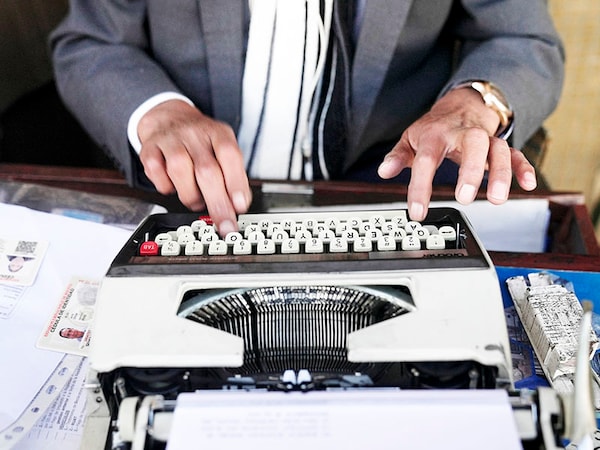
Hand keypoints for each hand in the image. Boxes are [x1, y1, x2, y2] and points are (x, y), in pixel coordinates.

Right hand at [137, 100, 251, 234]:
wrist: (168, 118)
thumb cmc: (201, 142)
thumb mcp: (222, 151)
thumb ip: (232, 176)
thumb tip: (238, 205)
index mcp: (218, 133)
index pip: (230, 156)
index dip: (236, 183)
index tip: (239, 206)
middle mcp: (194, 134)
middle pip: (206, 170)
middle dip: (217, 202)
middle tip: (224, 224)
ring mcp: (170, 140)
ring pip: (180, 171)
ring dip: (190, 195)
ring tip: (196, 201)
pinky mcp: (149, 149)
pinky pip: (156, 173)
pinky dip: (166, 186)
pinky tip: (174, 186)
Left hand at [377, 87, 536, 220]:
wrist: (461, 105)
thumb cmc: (434, 128)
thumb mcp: (410, 139)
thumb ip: (397, 156)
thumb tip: (384, 171)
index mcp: (435, 136)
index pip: (426, 161)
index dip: (420, 188)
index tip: (417, 212)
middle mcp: (463, 135)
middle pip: (472, 146)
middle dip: (470, 171)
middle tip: (465, 198)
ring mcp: (485, 139)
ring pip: (498, 150)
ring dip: (500, 173)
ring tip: (497, 199)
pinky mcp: (500, 145)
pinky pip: (516, 154)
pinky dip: (523, 168)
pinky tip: (527, 184)